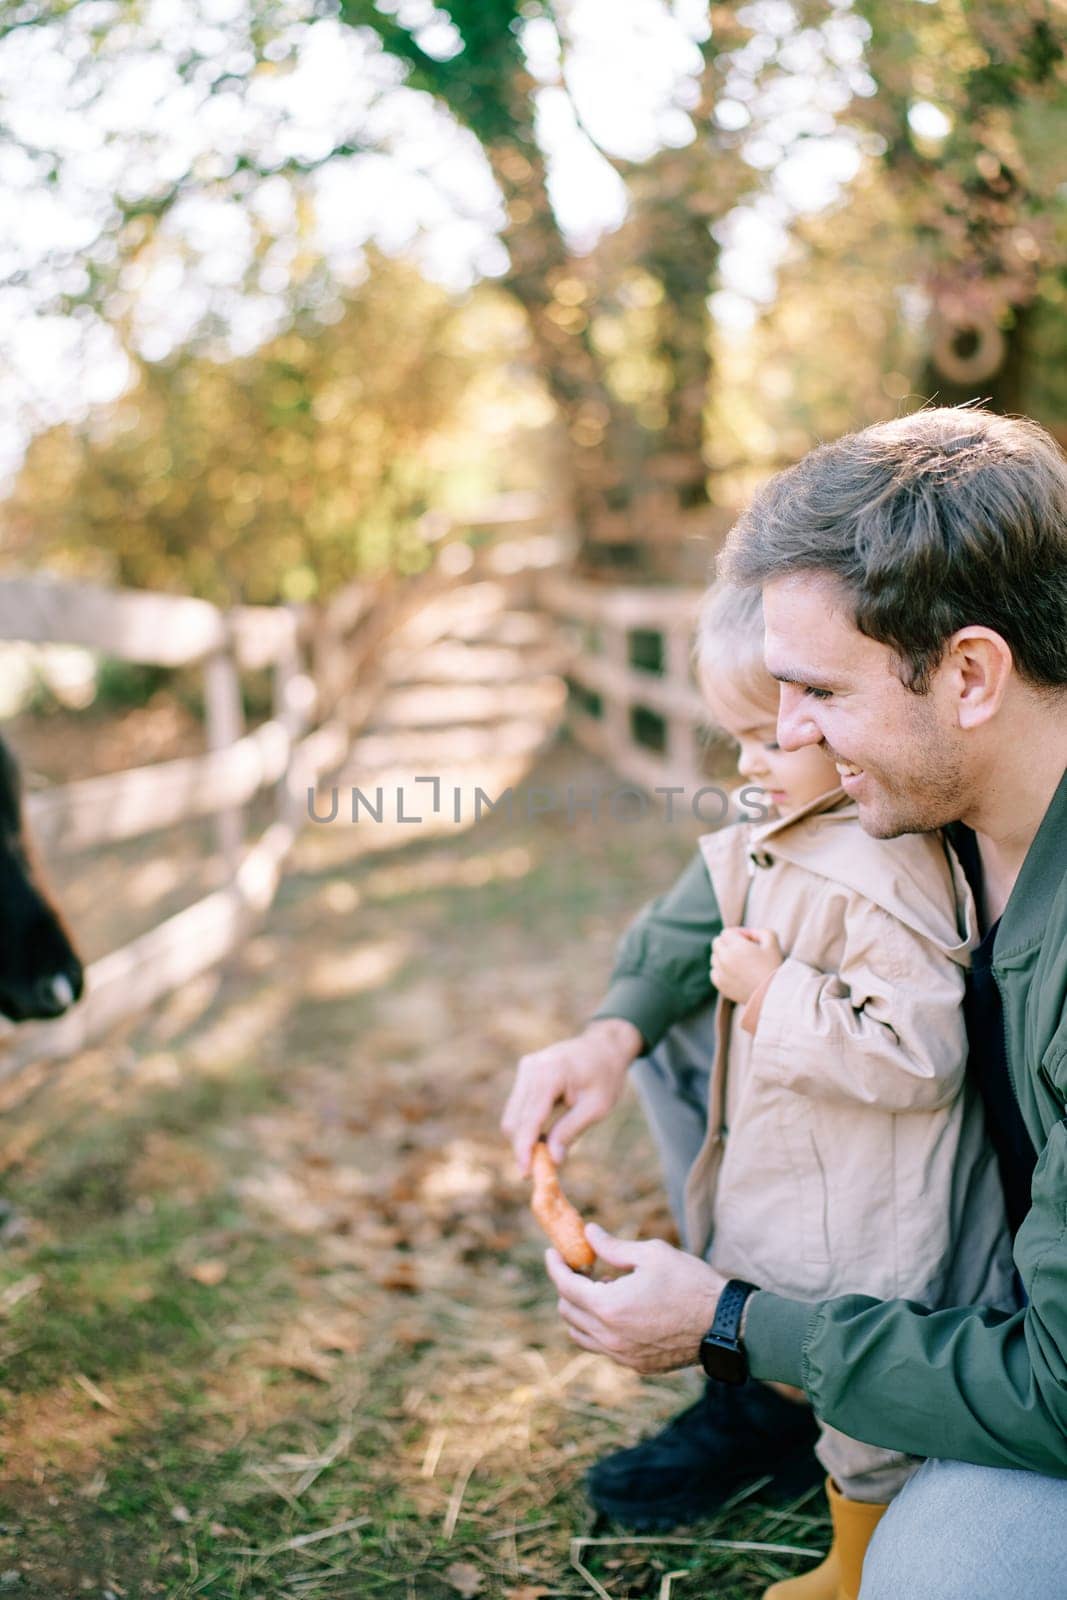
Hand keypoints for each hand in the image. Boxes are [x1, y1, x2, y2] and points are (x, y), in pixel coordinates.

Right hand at [501, 1018, 642, 1176]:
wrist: (604, 1047)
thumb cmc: (605, 1076)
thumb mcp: (596, 1107)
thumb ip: (571, 1131)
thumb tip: (552, 1160)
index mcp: (550, 1073)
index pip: (529, 1119)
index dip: (524, 1149)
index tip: (525, 1174)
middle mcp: (531, 1068)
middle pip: (514, 1120)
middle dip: (523, 1147)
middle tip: (540, 1170)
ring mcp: (525, 1068)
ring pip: (512, 1115)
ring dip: (524, 1138)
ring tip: (546, 1153)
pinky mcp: (525, 1072)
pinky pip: (518, 1106)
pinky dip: (526, 1126)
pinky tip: (543, 1136)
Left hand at [546, 1225, 725, 1373]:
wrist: (724, 1325)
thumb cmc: (690, 1283)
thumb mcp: (651, 1254)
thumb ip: (613, 1246)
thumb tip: (588, 1234)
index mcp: (609, 1306)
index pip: (566, 1286)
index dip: (556, 1266)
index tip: (552, 1252)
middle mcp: (609, 1337)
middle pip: (568, 1311)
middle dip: (569, 1286)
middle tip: (585, 1267)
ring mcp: (622, 1355)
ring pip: (581, 1335)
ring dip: (581, 1310)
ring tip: (603, 1288)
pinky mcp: (636, 1365)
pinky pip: (602, 1347)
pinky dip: (599, 1328)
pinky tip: (621, 1309)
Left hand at [711, 927, 782, 1004]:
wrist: (773, 994)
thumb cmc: (774, 967)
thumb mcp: (772, 942)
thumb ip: (759, 932)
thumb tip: (747, 934)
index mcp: (736, 947)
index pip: (726, 933)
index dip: (738, 934)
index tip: (748, 941)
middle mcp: (725, 959)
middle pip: (716, 943)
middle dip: (727, 943)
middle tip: (742, 950)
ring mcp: (721, 973)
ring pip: (714, 957)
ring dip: (723, 957)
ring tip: (740, 963)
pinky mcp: (720, 985)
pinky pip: (713, 972)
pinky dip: (721, 971)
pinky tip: (734, 973)